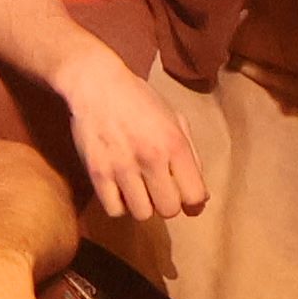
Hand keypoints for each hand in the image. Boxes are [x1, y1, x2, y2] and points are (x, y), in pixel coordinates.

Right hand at [61, 47, 207, 225]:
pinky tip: (120, 189)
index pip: (195, 196)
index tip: (185, 198)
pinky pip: (115, 210)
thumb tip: (200, 197)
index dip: (193, 202)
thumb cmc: (140, 100)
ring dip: (143, 205)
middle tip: (158, 190)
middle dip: (166, 203)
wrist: (97, 84)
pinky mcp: (97, 172)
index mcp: (174, 144)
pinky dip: (119, 204)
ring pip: (142, 214)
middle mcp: (151, 157)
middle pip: (169, 210)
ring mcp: (122, 166)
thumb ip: (191, 156)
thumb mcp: (175, 119)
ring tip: (138, 189)